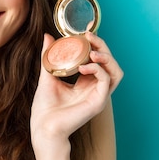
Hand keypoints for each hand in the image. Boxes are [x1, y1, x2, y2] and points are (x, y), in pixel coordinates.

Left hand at [30, 32, 122, 146]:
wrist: (42, 126)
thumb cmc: (44, 107)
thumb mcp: (47, 75)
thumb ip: (49, 56)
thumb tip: (48, 36)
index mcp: (86, 83)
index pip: (99, 60)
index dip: (96, 45)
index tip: (86, 32)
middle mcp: (95, 89)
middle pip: (110, 63)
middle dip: (102, 47)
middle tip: (89, 37)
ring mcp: (99, 96)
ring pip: (116, 72)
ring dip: (107, 58)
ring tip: (92, 52)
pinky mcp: (98, 102)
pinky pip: (107, 81)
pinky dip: (98, 70)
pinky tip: (84, 66)